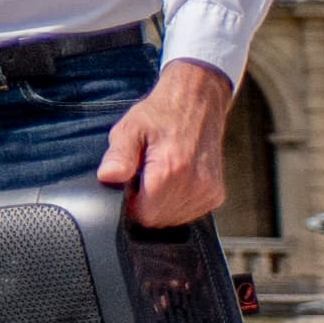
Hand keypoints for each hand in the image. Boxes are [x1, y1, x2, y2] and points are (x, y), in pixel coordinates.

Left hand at [97, 60, 233, 228]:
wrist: (197, 102)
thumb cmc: (161, 115)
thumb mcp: (129, 129)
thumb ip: (118, 156)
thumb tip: (107, 176)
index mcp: (171, 170)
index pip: (144, 215)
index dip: (130, 204)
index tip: (129, 185)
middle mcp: (194, 184)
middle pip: (158, 220)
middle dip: (145, 204)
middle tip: (143, 177)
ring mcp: (208, 191)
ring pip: (173, 219)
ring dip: (161, 205)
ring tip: (158, 176)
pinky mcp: (215, 194)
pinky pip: (189, 213)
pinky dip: (177, 203)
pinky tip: (172, 181)